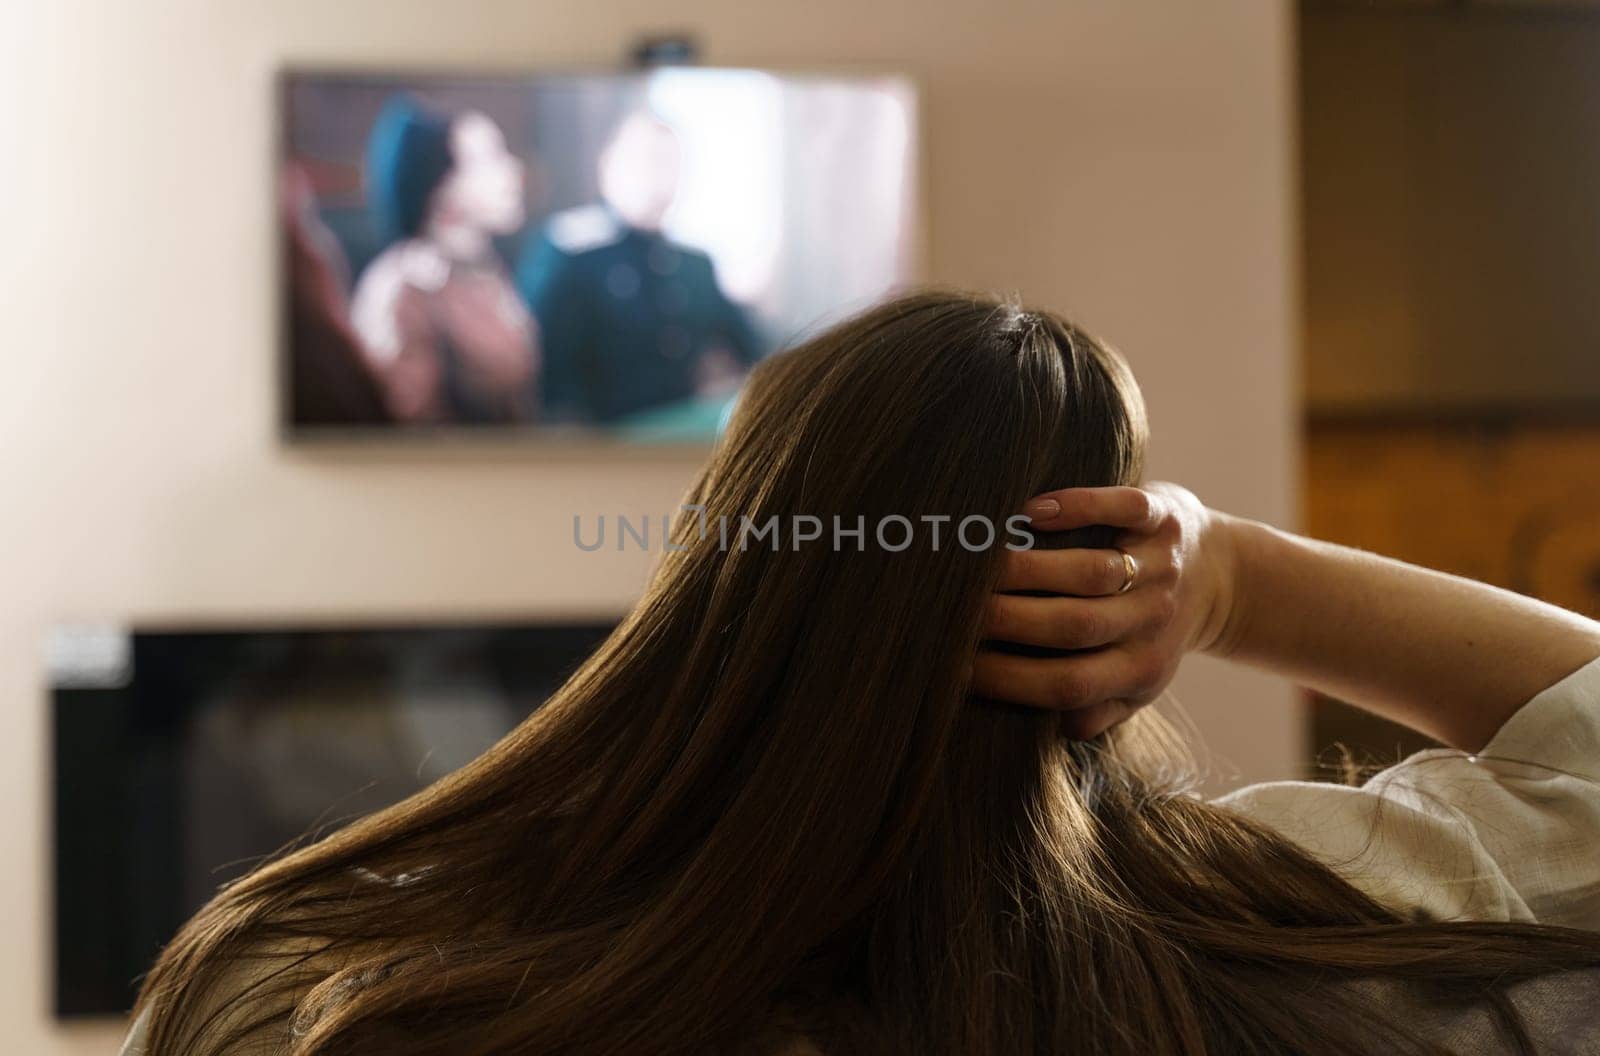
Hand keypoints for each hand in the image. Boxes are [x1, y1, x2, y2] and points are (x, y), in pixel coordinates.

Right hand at [970, 482, 1237, 737]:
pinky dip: (1077, 507)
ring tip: (980, 563)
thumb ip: (1094, 712)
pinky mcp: (1164, 516)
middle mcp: (1152, 619)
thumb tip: (1039, 731)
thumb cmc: (1151, 633)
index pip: (1067, 685)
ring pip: (1094, 570)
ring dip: (1032, 567)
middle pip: (1075, 626)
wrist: (1219, 575)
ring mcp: (1161, 565)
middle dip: (1006, 619)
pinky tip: (1031, 513)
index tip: (958, 668)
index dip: (1009, 680)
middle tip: (956, 611)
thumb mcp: (1135, 685)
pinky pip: (1122, 509)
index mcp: (1140, 670)